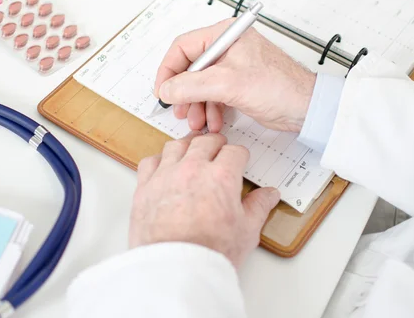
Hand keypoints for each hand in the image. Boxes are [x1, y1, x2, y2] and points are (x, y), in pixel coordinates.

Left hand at [129, 132, 280, 267]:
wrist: (176, 271)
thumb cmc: (209, 253)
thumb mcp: (246, 232)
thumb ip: (258, 207)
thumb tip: (269, 195)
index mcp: (221, 177)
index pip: (234, 151)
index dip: (239, 155)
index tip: (239, 160)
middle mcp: (192, 170)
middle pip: (204, 142)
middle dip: (215, 144)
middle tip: (218, 150)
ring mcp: (166, 176)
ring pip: (176, 146)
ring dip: (186, 147)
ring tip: (191, 153)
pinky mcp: (145, 187)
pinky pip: (150, 162)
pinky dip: (159, 161)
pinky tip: (164, 167)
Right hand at [154, 20, 316, 132]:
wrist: (306, 108)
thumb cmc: (279, 87)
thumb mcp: (227, 84)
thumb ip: (191, 85)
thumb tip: (166, 89)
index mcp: (224, 35)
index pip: (182, 47)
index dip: (168, 70)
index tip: (163, 91)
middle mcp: (227, 47)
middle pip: (189, 68)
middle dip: (183, 93)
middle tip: (180, 111)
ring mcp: (233, 66)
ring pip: (200, 84)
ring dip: (196, 105)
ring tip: (197, 122)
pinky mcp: (238, 83)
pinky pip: (213, 94)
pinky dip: (210, 109)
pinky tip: (213, 123)